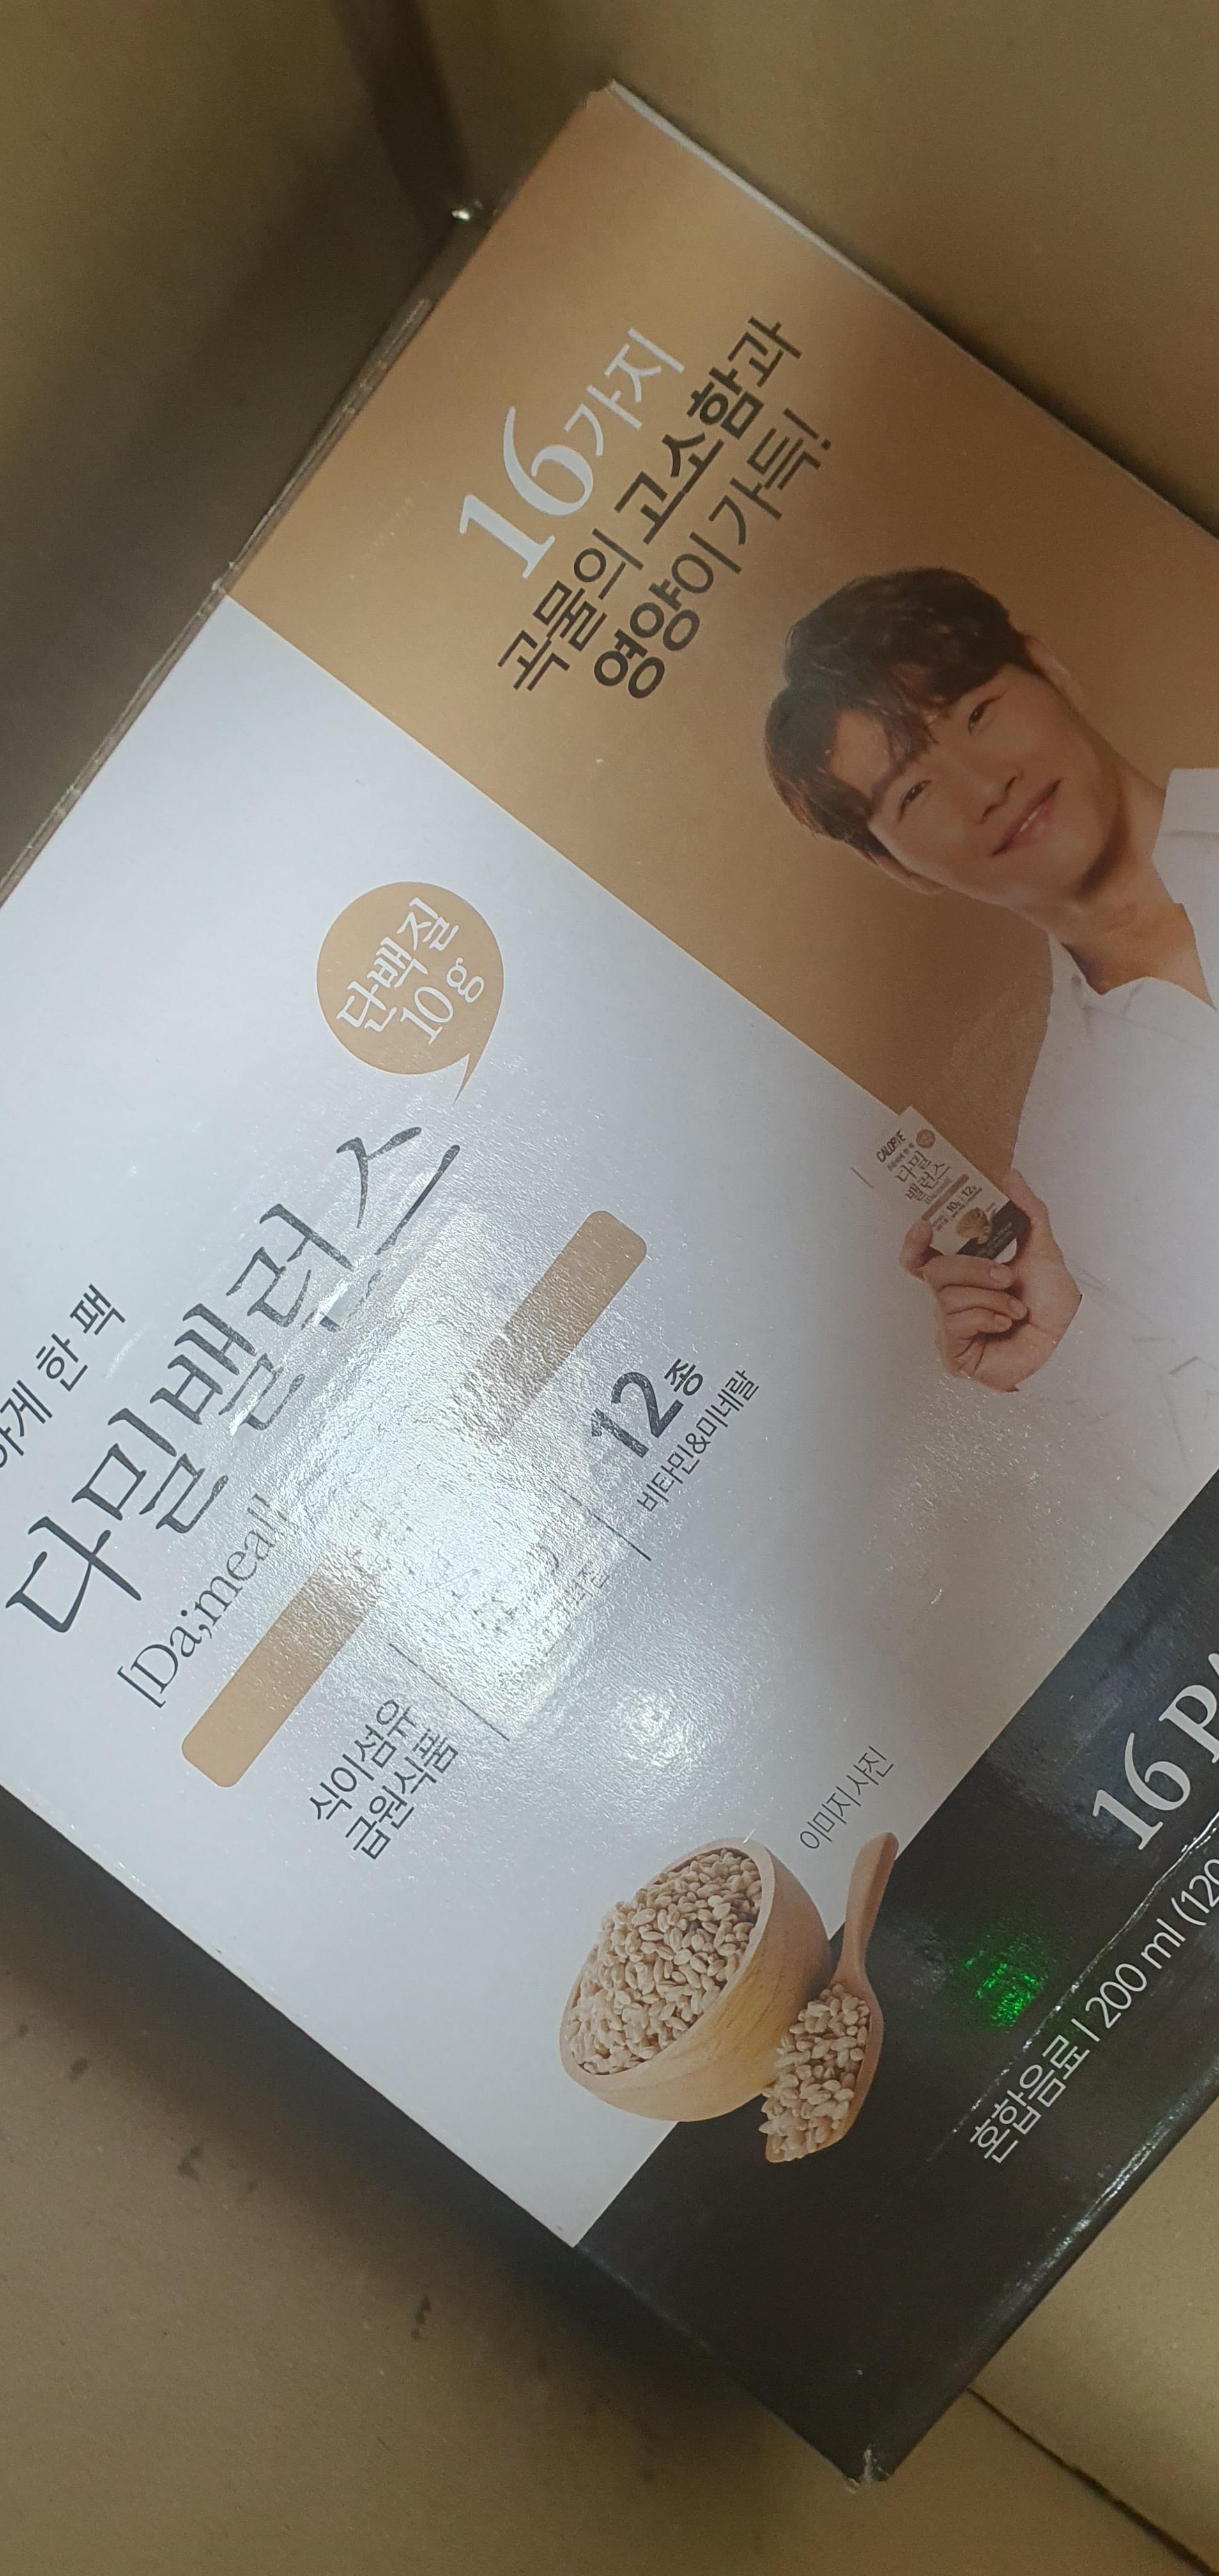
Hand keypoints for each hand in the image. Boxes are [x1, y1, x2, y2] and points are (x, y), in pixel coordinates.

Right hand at [899, 1168, 1080, 1392]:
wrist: (1068, 1341)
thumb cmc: (1052, 1303)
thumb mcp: (1043, 1249)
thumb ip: (1027, 1210)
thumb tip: (1010, 1175)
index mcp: (964, 1275)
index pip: (922, 1258)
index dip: (914, 1243)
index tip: (924, 1226)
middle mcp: (952, 1299)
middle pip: (935, 1272)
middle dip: (974, 1269)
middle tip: (1006, 1276)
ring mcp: (950, 1326)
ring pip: (947, 1297)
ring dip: (992, 1299)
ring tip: (1016, 1309)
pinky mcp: (954, 1353)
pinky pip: (956, 1323)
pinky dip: (987, 1319)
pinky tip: (1005, 1326)